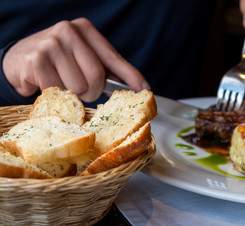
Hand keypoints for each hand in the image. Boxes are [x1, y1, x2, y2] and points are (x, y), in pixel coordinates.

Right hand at [2, 18, 149, 101]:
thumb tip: (135, 84)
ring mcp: (51, 44)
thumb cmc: (58, 61)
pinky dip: (55, 94)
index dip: (130, 75)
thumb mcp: (82, 58)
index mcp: (85, 30)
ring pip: (79, 86)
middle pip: (97, 77)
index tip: (144, 87)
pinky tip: (46, 82)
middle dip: (92, 91)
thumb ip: (105, 68)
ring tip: (61, 83)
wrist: (18, 60)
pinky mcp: (36, 60)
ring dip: (72, 94)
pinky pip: (58, 91)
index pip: (113, 57)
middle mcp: (69, 31)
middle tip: (82, 89)